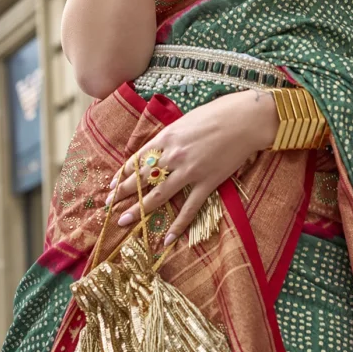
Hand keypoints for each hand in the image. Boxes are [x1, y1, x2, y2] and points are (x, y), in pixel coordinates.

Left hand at [105, 89, 277, 246]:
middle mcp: (172, 156)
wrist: (244, 120)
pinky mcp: (207, 183)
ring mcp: (189, 172)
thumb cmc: (217, 113)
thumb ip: (170, 137)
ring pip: (158, 195)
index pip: (136, 159)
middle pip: (141, 179)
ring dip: (138, 210)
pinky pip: (189, 208)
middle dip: (122, 193)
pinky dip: (178, 225)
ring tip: (123, 221)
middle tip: (108, 204)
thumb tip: (158, 149)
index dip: (123, 174)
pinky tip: (167, 238)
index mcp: (166, 138)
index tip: (112, 184)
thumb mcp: (185, 120)